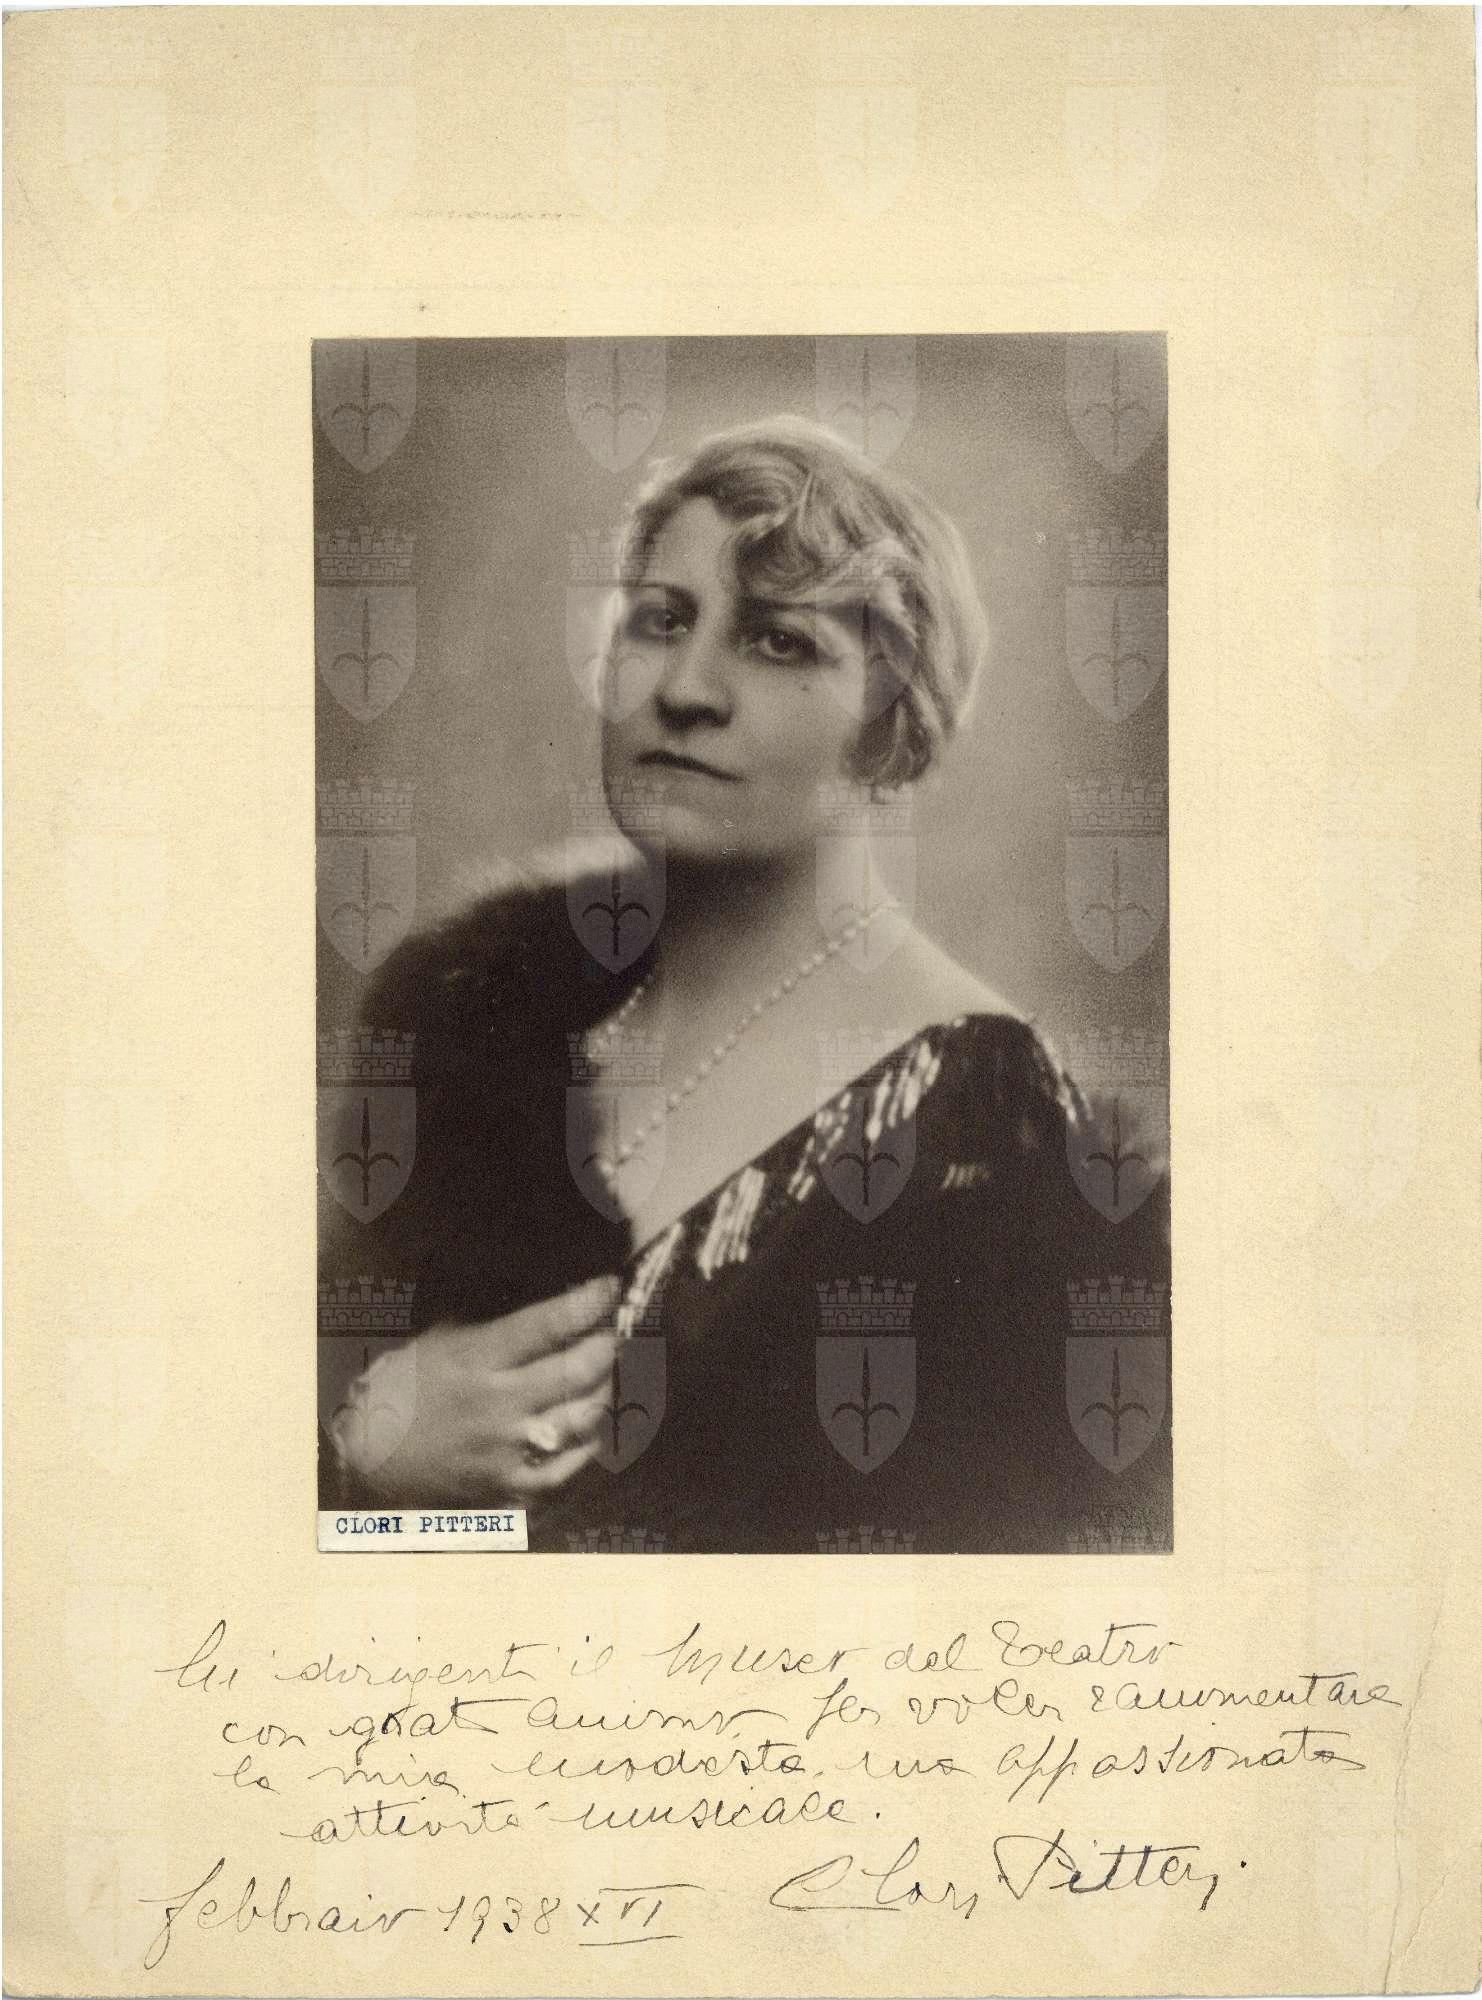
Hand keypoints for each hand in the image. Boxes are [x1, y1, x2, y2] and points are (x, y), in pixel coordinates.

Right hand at [329, 1275, 622, 1504]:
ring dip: (602, 1390)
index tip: (609, 1287)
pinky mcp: (509, 1485)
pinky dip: (587, 1444)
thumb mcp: (444, 1338)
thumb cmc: (411, 1384)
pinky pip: (567, 1467)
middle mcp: (497, 1403)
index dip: (588, 1303)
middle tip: (611, 1332)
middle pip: (577, 1370)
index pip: (547, 1325)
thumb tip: (551, 1301)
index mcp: (477, 1359)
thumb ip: (496, 1324)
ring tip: (602, 1375)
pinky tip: (588, 1426)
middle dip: (606, 1345)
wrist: (375, 1452)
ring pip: (582, 1417)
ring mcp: (506, 1448)